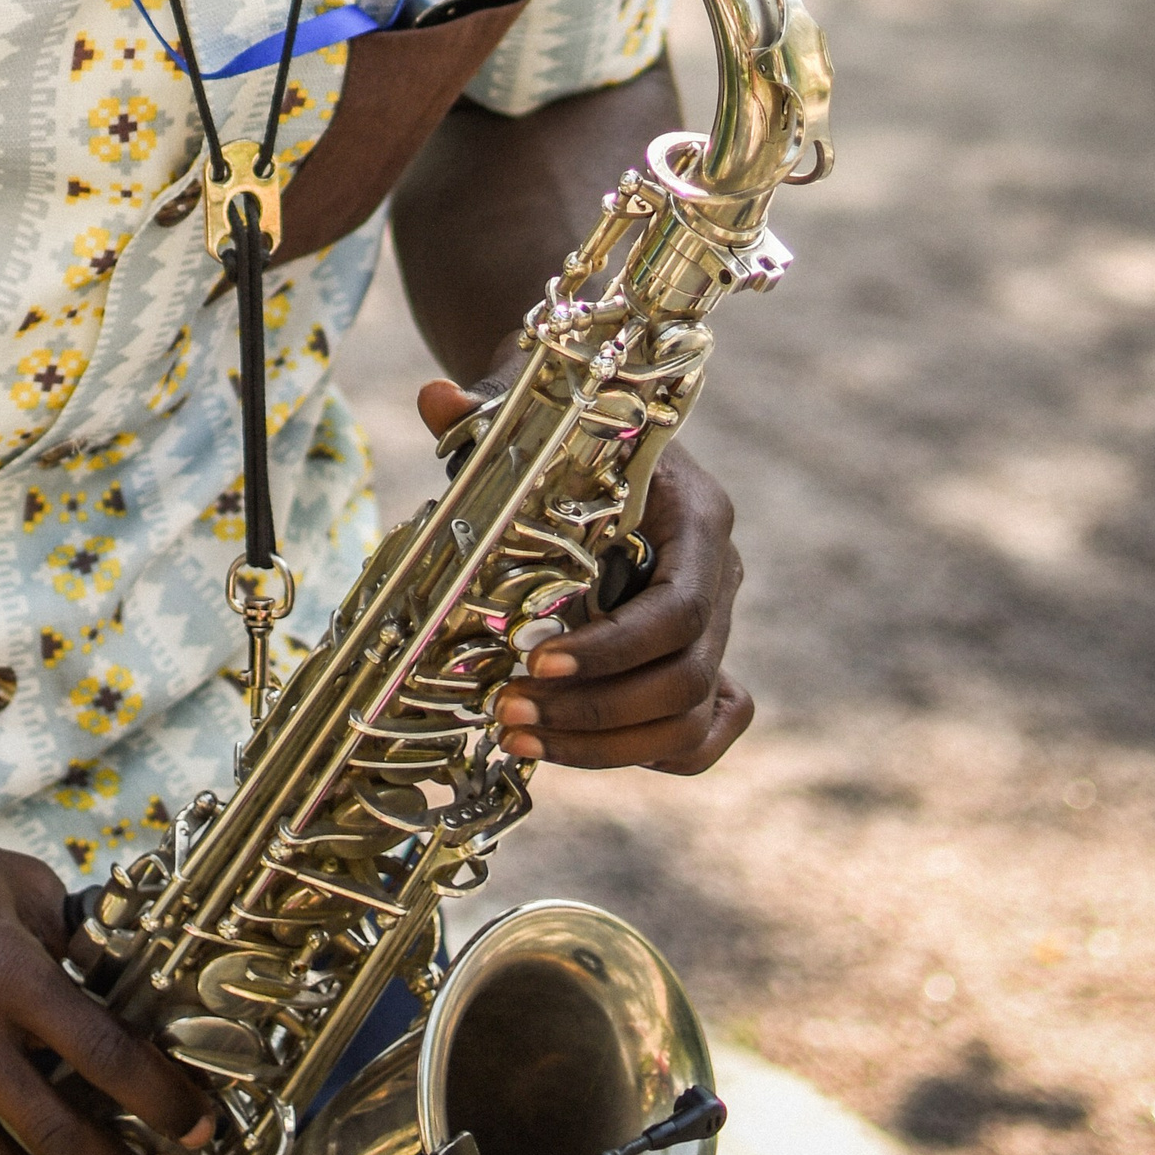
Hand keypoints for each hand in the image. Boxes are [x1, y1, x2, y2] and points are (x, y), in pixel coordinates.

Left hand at [416, 385, 751, 773]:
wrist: (589, 426)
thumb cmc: (555, 425)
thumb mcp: (523, 415)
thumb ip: (483, 417)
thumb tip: (435, 402)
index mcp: (696, 513)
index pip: (680, 609)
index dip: (613, 650)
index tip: (535, 662)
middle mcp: (719, 573)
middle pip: (687, 678)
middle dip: (597, 711)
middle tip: (508, 717)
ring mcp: (715, 623)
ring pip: (690, 720)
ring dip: (604, 746)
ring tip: (518, 740)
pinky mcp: (696, 659)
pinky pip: (700, 731)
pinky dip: (645, 752)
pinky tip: (571, 746)